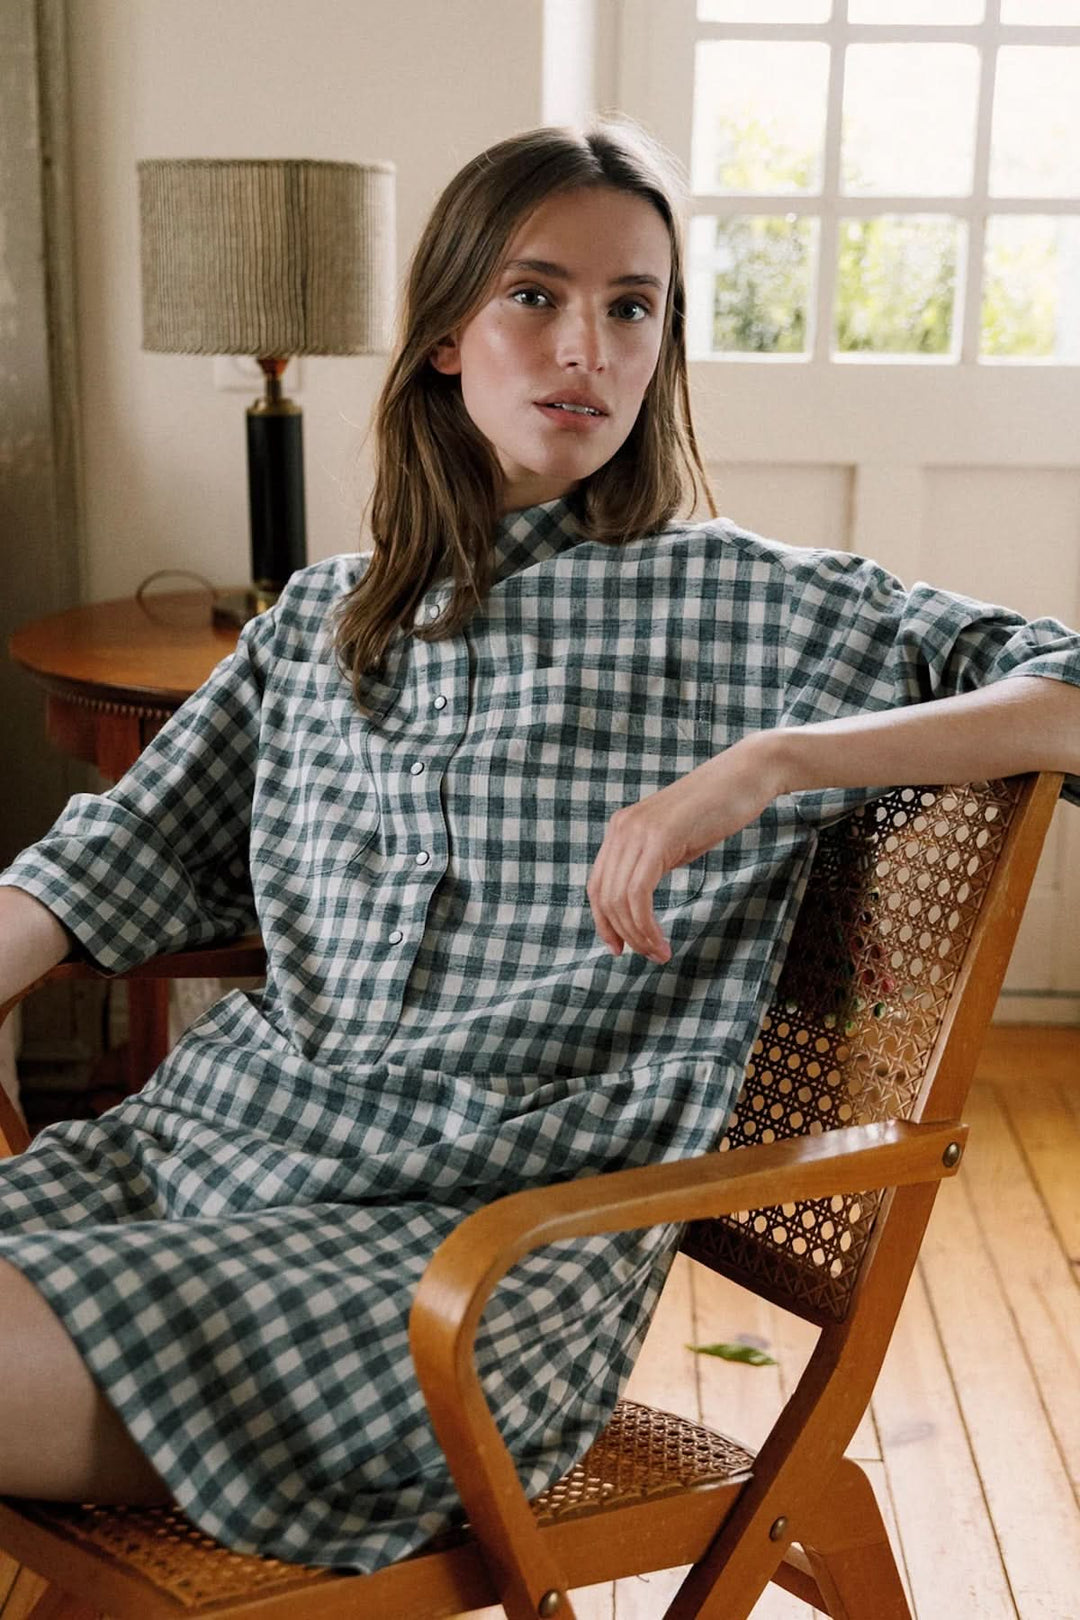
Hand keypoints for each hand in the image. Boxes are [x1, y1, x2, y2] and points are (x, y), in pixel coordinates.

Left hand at [586, 734, 784, 963]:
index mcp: (622, 828)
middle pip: (603, 896)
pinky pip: (638, 893)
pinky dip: (646, 925)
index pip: (597, 884)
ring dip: (638, 935)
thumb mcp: (674, 840)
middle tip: (647, 955)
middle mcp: (622, 828)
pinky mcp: (659, 838)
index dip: (604, 921)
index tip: (619, 947)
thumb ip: (652, 863)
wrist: (746, 775)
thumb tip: (638, 900)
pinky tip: (662, 941)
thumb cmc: (717, 808)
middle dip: (622, 933)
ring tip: (659, 953)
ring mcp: (638, 831)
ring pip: (619, 899)